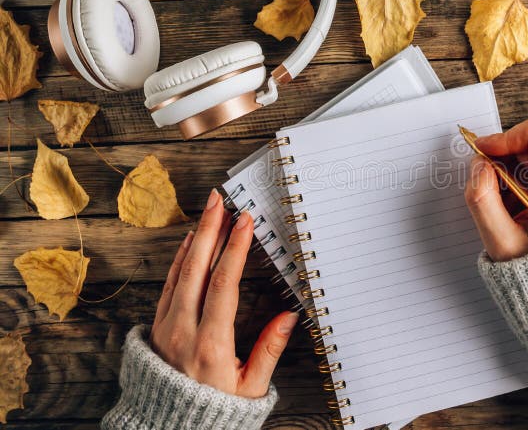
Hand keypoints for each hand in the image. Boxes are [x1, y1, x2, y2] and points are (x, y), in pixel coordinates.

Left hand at [151, 189, 298, 397]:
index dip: (234, 249)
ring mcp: (165, 327)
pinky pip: (168, 284)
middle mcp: (183, 330)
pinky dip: (179, 259)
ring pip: (179, 272)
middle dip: (211, 230)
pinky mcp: (157, 327)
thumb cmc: (215, 409)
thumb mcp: (251, 388)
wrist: (170, 426)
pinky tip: (189, 243)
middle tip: (221, 201)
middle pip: (196, 269)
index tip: (244, 222)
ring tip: (209, 212)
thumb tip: (290, 316)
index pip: (223, 285)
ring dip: (195, 239)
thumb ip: (269, 350)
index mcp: (211, 344)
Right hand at [465, 113, 527, 261]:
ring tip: (503, 205)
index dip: (504, 138)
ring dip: (506, 173)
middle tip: (487, 186)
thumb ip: (482, 198)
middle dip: (502, 160)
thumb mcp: (501, 241)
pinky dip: (514, 181)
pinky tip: (511, 207)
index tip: (483, 152)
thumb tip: (478, 165)